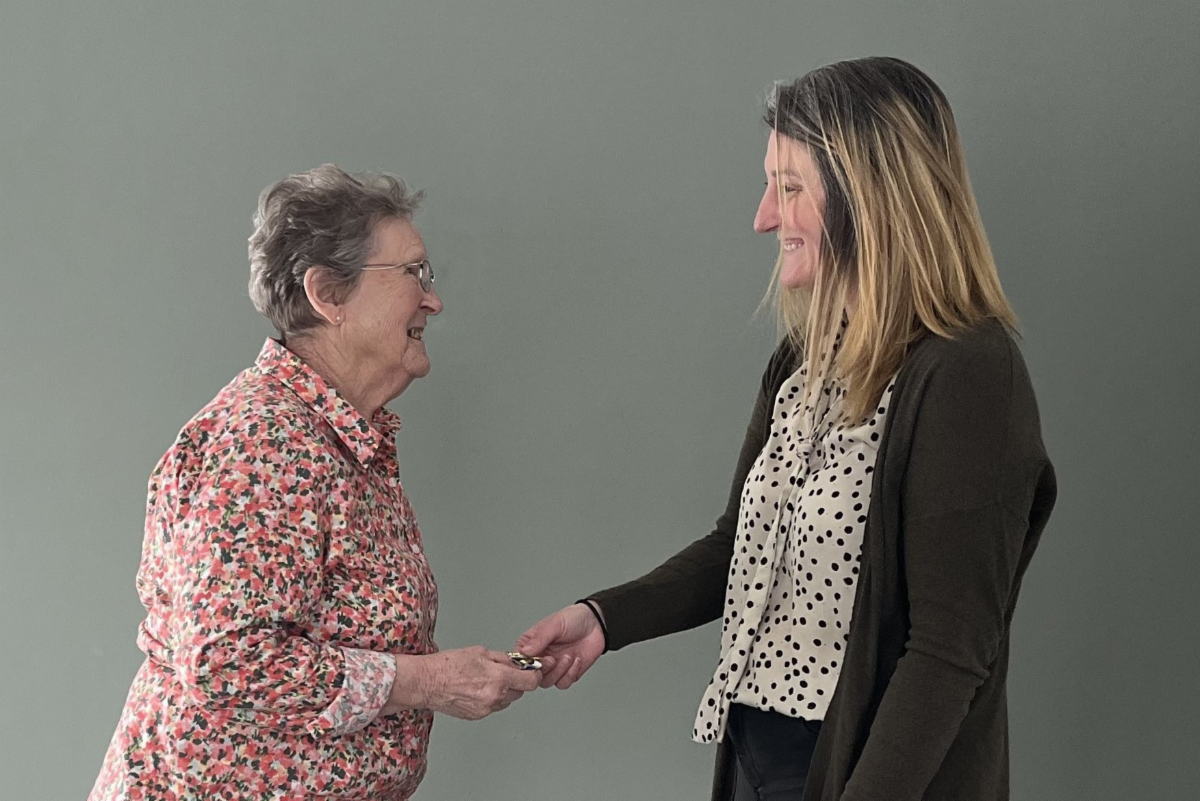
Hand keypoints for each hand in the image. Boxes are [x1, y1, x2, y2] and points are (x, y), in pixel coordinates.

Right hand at [388, 646, 540, 719]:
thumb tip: (517, 663)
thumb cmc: (448, 665)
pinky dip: (491, 698)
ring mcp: (486, 709)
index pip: (531, 682)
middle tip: (504, 671)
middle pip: (520, 692)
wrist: (427, 683)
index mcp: (498, 679)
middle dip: (516, 681)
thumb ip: (504, 659)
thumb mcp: (481, 652)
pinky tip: (477, 688)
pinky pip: (493, 707)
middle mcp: (495, 697)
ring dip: (504, 690)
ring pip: (507, 700)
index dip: (533, 674)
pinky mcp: (477, 716)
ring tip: (486, 679)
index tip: (532, 670)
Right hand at [515, 603, 604, 689]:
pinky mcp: (567, 673)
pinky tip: (576, 660)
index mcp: (531, 644)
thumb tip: (525, 652)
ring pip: (546, 682)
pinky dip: (570, 674)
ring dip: (559, 671)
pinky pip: (562, 684)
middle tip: (553, 659)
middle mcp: (540, 657)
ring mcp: (553, 667)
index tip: (534, 661)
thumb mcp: (554, 624)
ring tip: (568, 656)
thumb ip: (539, 638)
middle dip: (543, 669)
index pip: (518, 659)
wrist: (597, 624)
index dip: (523, 664)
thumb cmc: (574, 619)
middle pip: (531, 675)